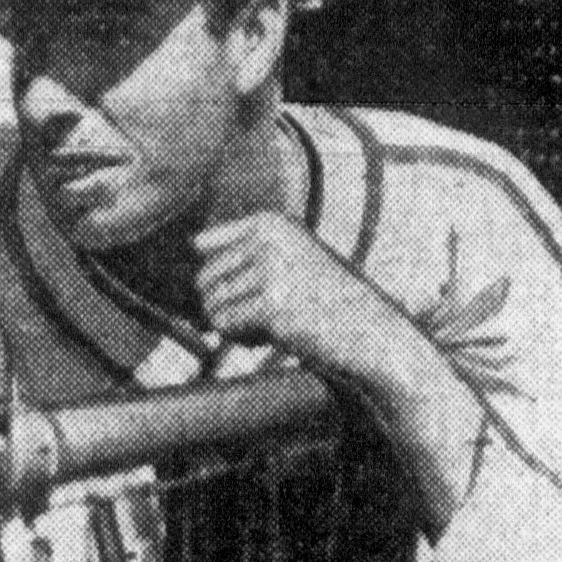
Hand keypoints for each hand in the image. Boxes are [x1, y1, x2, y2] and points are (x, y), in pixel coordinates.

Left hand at [192, 212, 378, 374]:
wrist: (371, 333)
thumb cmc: (325, 301)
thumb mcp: (288, 259)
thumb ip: (242, 255)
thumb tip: (190, 267)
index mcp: (271, 222)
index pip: (203, 245)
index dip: (220, 277)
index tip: (252, 288)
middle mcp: (269, 240)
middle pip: (203, 278)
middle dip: (227, 304)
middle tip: (264, 314)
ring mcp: (271, 272)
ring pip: (211, 305)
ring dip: (235, 324)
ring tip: (271, 325)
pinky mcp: (272, 307)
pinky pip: (224, 325)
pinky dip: (241, 338)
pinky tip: (273, 337)